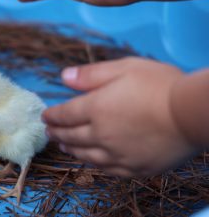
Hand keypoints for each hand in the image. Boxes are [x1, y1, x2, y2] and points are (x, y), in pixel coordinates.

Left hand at [43, 58, 198, 176]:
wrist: (192, 114)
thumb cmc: (159, 85)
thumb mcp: (123, 68)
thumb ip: (90, 74)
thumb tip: (63, 77)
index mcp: (96, 108)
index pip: (64, 115)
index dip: (52, 116)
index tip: (45, 116)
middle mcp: (101, 134)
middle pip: (71, 136)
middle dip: (57, 133)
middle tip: (49, 132)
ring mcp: (117, 155)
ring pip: (85, 155)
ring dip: (71, 150)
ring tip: (63, 147)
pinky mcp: (134, 168)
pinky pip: (106, 170)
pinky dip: (93, 164)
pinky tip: (90, 162)